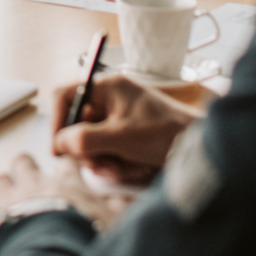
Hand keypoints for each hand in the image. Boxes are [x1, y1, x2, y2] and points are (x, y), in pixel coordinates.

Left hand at [0, 154, 131, 234]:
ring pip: (2, 180)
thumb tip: (134, 199)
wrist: (55, 253)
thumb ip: (123, 208)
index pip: (67, 163)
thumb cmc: (85, 236)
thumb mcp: (114, 221)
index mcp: (67, 183)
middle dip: (27, 164)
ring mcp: (12, 199)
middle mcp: (37, 184)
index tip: (65, 158)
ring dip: (3, 183)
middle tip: (29, 168)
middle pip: (28, 163)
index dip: (66, 160)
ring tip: (4, 184)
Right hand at [51, 75, 201, 185]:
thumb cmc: (163, 133)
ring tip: (125, 168)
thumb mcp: (119, 137)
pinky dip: (118, 165)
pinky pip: (108, 153)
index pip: (66, 95)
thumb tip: (59, 143)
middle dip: (89, 151)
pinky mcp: (126, 136)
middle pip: (77, 126)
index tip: (59, 150)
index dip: (57, 121)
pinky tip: (136, 167)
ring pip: (91, 145)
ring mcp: (118, 118)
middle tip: (103, 165)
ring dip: (105, 163)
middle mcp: (110, 99)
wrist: (198, 146)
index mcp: (107, 87)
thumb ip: (84, 138)